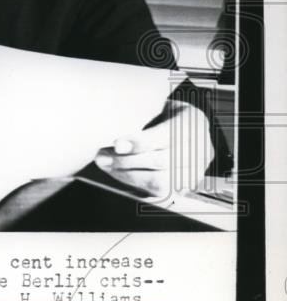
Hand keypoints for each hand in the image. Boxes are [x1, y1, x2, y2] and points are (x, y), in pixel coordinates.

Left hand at [94, 102, 213, 196]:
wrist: (193, 129)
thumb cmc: (168, 116)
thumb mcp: (157, 107)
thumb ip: (140, 119)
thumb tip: (116, 139)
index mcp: (191, 124)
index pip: (165, 136)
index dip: (140, 143)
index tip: (117, 145)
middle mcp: (198, 150)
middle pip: (161, 161)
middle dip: (126, 162)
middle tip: (102, 157)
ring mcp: (195, 171)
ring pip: (160, 182)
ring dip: (127, 176)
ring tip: (108, 167)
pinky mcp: (187, 186)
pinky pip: (159, 192)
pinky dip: (136, 185)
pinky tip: (120, 175)